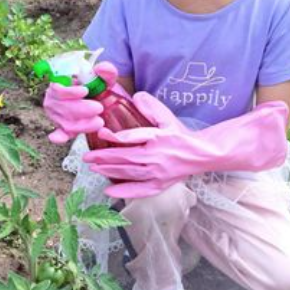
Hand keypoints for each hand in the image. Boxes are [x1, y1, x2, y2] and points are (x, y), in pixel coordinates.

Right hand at [42, 61, 118, 143]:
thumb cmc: (98, 85)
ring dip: (81, 124)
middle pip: (62, 106)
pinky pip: (58, 133)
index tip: (85, 91)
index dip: (70, 91)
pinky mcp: (63, 127)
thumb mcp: (104, 77)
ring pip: (64, 121)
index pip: (58, 88)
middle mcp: (54, 98)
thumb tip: (101, 69)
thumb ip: (106, 70)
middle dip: (81, 109)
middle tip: (98, 108)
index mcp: (60, 83)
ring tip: (99, 122)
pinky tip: (59, 138)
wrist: (100, 98)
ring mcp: (56, 114)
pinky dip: (59, 136)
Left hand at [83, 93, 289, 198]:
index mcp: (159, 138)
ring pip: (129, 173)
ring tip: (94, 169)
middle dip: (104, 158)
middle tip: (87, 157)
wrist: (203, 154)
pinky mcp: (161, 184)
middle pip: (126, 158)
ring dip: (109, 171)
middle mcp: (157, 157)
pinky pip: (140, 191)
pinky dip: (124, 192)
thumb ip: (151, 107)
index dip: (116, 137)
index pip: (133, 138)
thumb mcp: (168, 117)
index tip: (102, 134)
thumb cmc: (182, 135)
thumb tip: (136, 96)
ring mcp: (159, 173)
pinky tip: (110, 192)